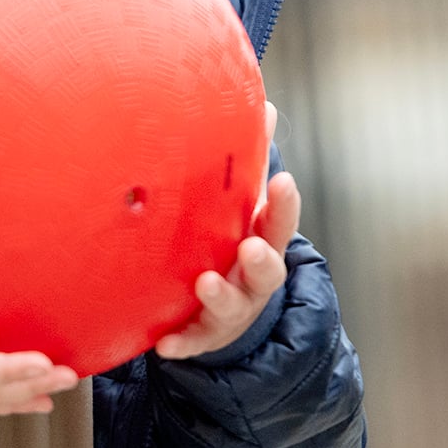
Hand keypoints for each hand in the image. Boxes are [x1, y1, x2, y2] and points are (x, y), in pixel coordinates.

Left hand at [154, 102, 300, 359]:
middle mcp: (251, 279)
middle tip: (250, 247)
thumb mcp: (242, 205)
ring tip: (207, 283)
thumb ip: (251, 160)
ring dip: (222, 296)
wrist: (222, 314)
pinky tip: (164, 344)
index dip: (282, 205)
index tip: (282, 181)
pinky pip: (191, 341)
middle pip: (266, 270)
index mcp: (261, 241)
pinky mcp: (201, 336)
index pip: (278, 222)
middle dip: (261, 259)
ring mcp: (229, 311)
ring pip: (232, 306)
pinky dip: (181, 342)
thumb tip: (266, 104)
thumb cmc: (229, 244)